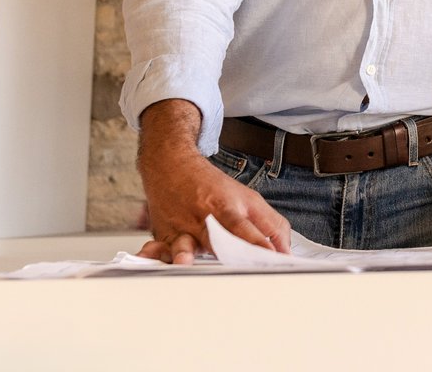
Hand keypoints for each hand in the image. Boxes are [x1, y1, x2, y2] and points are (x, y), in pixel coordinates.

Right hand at [136, 99, 291, 262]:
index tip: (272, 259)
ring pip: (184, 242)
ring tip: (185, 261)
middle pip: (218, 239)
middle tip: (239, 269)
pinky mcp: (163, 236)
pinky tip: (146, 258)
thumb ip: (271, 225)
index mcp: (229, 208)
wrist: (171, 163)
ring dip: (184, 252)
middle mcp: (205, 218)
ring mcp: (183, 227)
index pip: (246, 228)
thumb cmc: (210, 186)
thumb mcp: (248, 199)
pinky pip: (157, 247)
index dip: (258, 244)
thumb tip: (285, 250)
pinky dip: (152, 253)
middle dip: (227, 255)